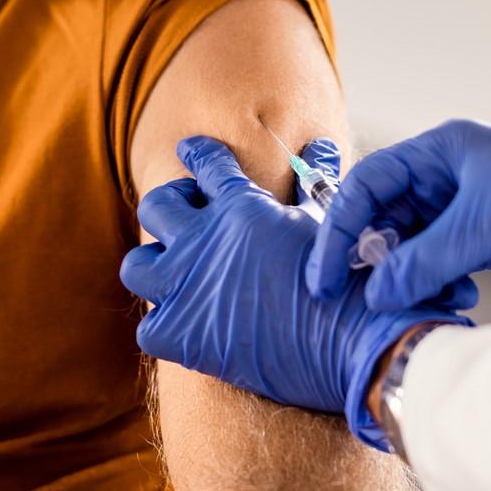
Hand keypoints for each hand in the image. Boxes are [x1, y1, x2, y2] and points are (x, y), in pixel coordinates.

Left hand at [120, 135, 474, 448]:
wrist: (354, 343)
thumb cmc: (349, 280)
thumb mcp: (328, 222)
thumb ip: (314, 182)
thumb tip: (321, 147)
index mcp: (241, 207)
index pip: (206, 163)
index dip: (199, 154)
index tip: (193, 150)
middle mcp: (204, 241)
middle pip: (156, 205)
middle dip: (172, 207)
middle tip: (189, 220)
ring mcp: (187, 288)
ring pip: (136, 265)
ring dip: (154, 267)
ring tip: (176, 274)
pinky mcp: (184, 336)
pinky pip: (148, 327)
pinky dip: (165, 329)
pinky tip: (188, 328)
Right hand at [308, 119, 490, 310]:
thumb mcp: (482, 230)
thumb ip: (423, 261)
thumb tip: (375, 292)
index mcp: (442, 150)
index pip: (369, 183)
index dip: (341, 228)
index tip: (325, 273)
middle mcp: (449, 171)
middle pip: (386, 213)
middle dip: (375, 255)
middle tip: (356, 294)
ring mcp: (466, 201)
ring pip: (412, 240)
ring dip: (409, 273)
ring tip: (419, 296)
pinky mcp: (483, 231)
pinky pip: (439, 256)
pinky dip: (437, 278)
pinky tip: (455, 294)